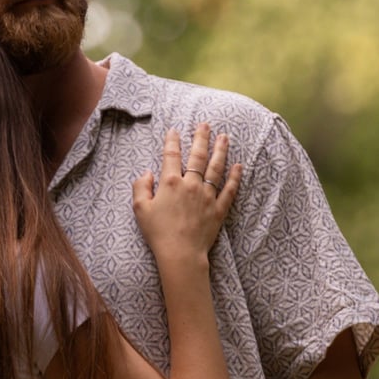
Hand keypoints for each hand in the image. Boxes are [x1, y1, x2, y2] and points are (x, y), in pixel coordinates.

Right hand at [133, 123, 240, 260]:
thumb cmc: (158, 232)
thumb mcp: (140, 209)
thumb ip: (140, 187)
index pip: (171, 155)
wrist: (180, 253)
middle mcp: (191, 185)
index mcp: (170, 183)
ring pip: (216, 168)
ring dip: (220, 151)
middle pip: (197, 156)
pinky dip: (235, 177)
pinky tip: (239, 166)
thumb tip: (147, 173)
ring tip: (224, 137)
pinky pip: (229, 190)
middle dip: (201, 138)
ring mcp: (207, 196)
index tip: (174, 131)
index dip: (172, 141)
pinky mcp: (218, 209)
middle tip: (205, 125)